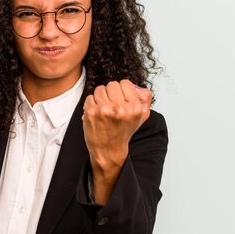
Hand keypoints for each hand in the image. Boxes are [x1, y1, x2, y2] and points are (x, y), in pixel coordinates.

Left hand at [82, 80, 152, 203]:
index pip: (125, 83)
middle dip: (111, 93)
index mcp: (134, 108)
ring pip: (100, 89)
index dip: (122, 90)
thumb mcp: (141, 116)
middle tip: (111, 105)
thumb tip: (136, 86)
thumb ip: (144, 98)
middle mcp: (120, 108)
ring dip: (100, 97)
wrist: (108, 150)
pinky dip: (92, 104)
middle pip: (112, 84)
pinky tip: (96, 114)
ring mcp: (105, 110)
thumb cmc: (123, 131)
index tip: (120, 99)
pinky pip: (90, 97)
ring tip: (104, 109)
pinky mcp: (91, 112)